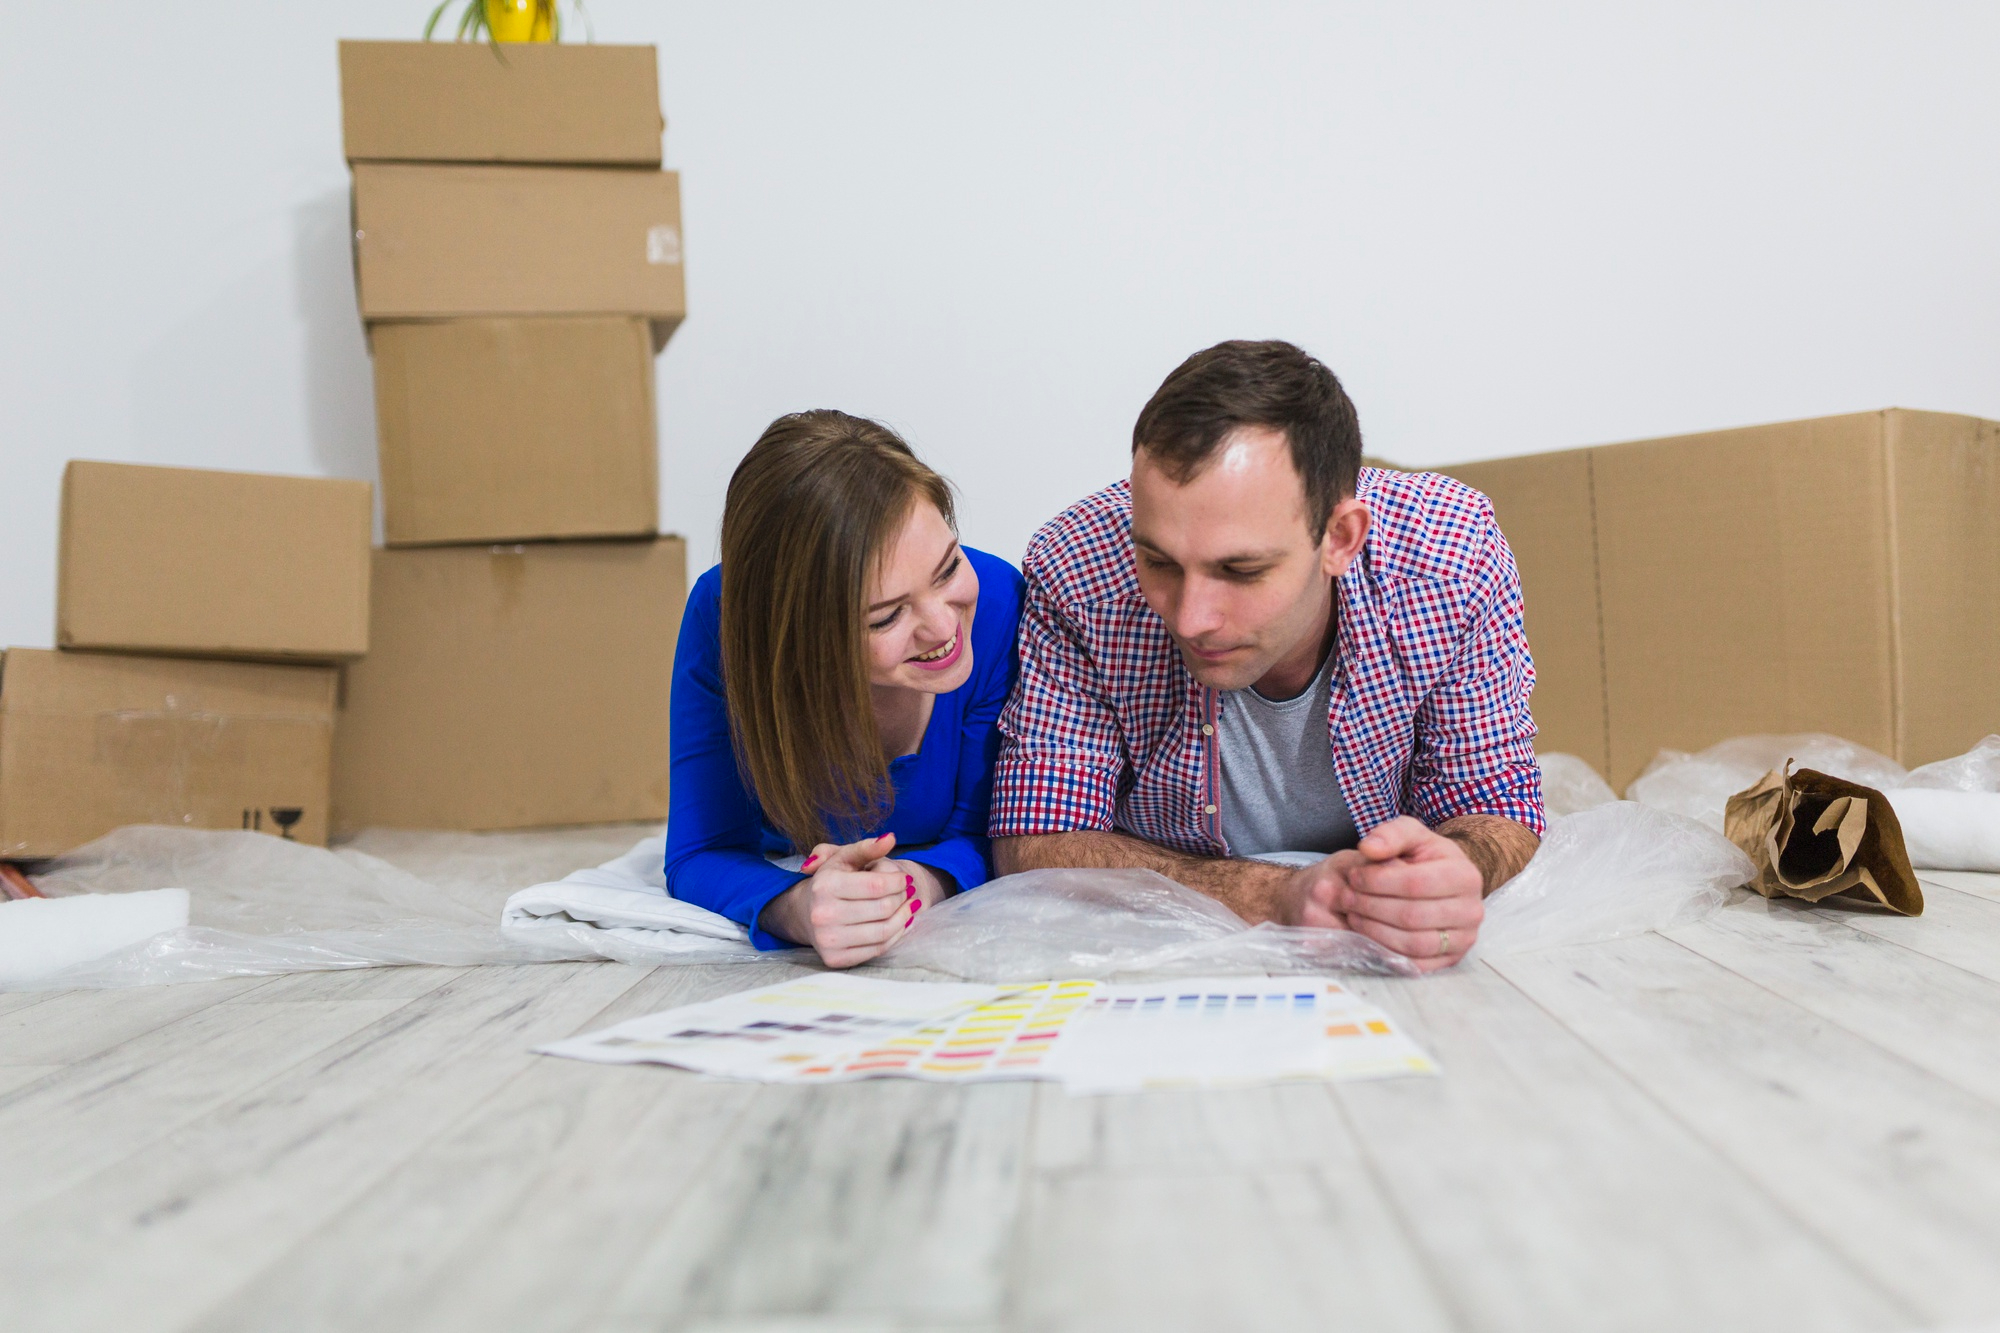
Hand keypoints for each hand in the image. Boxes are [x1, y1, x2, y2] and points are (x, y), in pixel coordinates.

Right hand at [765, 833, 924, 968]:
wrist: (807, 912)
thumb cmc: (832, 881)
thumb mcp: (845, 858)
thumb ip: (867, 847)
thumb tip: (890, 838)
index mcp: (825, 885)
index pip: (877, 885)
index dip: (898, 881)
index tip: (904, 879)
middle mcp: (822, 914)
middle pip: (883, 908)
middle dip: (902, 898)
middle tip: (907, 892)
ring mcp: (828, 940)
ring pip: (884, 931)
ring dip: (904, 917)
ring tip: (908, 906)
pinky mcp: (835, 959)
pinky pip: (878, 949)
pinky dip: (895, 935)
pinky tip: (899, 923)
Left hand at [1292, 817, 1483, 970]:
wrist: (1445, 882)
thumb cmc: (1425, 857)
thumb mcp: (1411, 835)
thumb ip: (1390, 834)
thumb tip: (1368, 848)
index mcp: (1465, 876)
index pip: (1415, 883)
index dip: (1377, 881)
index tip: (1353, 876)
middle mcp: (1471, 911)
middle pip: (1412, 916)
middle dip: (1371, 907)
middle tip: (1347, 898)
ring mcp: (1464, 939)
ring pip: (1414, 944)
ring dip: (1375, 932)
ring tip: (1353, 915)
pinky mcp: (1452, 960)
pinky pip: (1416, 965)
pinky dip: (1387, 953)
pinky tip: (1367, 936)